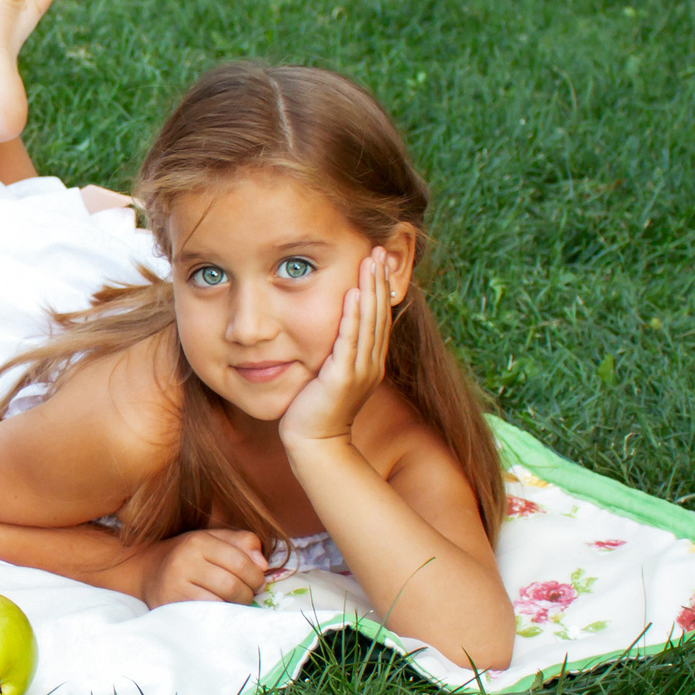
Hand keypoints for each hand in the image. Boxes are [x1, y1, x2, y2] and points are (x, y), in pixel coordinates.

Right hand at [134, 529, 268, 607]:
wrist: (148, 570)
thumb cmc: (189, 555)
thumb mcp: (214, 539)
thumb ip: (242, 543)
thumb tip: (263, 564)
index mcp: (198, 541)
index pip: (241, 562)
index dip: (256, 576)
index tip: (258, 582)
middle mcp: (184, 561)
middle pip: (232, 585)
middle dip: (248, 594)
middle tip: (248, 595)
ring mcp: (175, 585)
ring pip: (220, 602)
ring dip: (235, 606)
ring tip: (234, 602)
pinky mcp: (171, 605)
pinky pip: (206, 614)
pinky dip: (220, 614)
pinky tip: (220, 610)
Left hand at [280, 250, 396, 448]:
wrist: (315, 444)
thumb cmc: (315, 410)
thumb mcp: (331, 376)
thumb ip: (336, 354)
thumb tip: (332, 332)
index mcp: (370, 363)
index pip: (379, 318)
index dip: (380, 288)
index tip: (377, 261)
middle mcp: (371, 364)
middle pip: (379, 314)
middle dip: (379, 281)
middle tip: (379, 250)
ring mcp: (360, 371)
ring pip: (369, 322)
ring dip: (370, 289)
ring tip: (371, 261)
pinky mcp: (343, 378)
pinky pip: (350, 340)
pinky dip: (354, 316)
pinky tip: (355, 293)